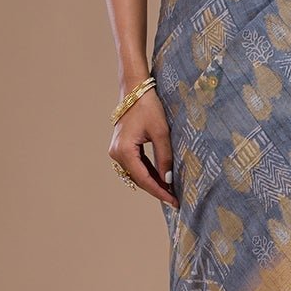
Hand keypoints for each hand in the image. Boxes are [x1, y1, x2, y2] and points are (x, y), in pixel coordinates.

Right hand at [109, 88, 178, 206]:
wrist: (135, 90)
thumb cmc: (148, 107)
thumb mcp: (161, 133)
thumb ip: (165, 158)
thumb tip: (168, 180)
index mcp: (124, 150)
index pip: (143, 179)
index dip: (159, 191)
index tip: (173, 201)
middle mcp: (116, 153)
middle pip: (138, 178)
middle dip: (156, 188)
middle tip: (174, 199)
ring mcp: (117, 150)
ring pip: (136, 173)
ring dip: (152, 181)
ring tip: (170, 190)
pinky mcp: (121, 147)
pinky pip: (135, 164)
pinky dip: (147, 171)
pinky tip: (161, 177)